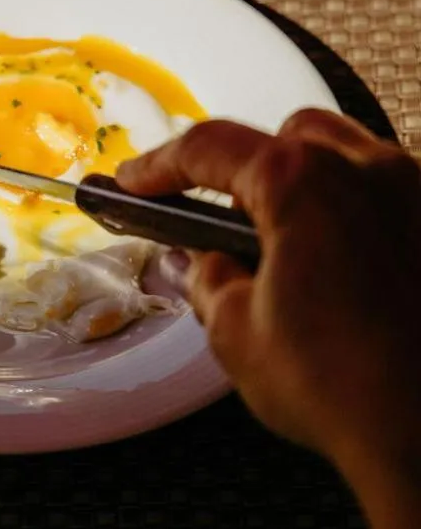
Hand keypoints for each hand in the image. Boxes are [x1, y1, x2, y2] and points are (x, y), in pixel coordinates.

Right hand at [117, 110, 420, 489]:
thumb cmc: (345, 389)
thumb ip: (208, 281)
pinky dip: (356, 218)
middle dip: (247, 167)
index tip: (135, 179)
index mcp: (302, 181)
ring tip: (284, 247)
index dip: (160, 165)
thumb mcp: (236, 334)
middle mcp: (369, 171)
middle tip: (217, 218)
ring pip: (349, 161)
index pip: (211, 149)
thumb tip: (203, 265)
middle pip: (290, 138)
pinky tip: (342, 270)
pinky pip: (390, 202)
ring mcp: (417, 197)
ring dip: (307, 188)